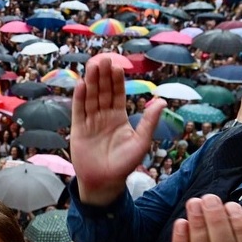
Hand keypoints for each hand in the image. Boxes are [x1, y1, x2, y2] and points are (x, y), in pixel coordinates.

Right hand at [71, 55, 158, 204]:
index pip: (117, 94)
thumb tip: (162, 101)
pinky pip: (78, 111)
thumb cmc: (125, 164)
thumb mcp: (141, 142)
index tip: (117, 65)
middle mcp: (104, 116)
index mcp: (119, 117)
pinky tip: (81, 85)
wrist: (105, 182)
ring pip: (90, 98)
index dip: (117, 80)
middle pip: (102, 92)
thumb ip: (149, 121)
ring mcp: (90, 122)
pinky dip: (79, 98)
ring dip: (91, 82)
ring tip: (92, 65)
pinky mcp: (78, 130)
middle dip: (103, 76)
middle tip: (103, 58)